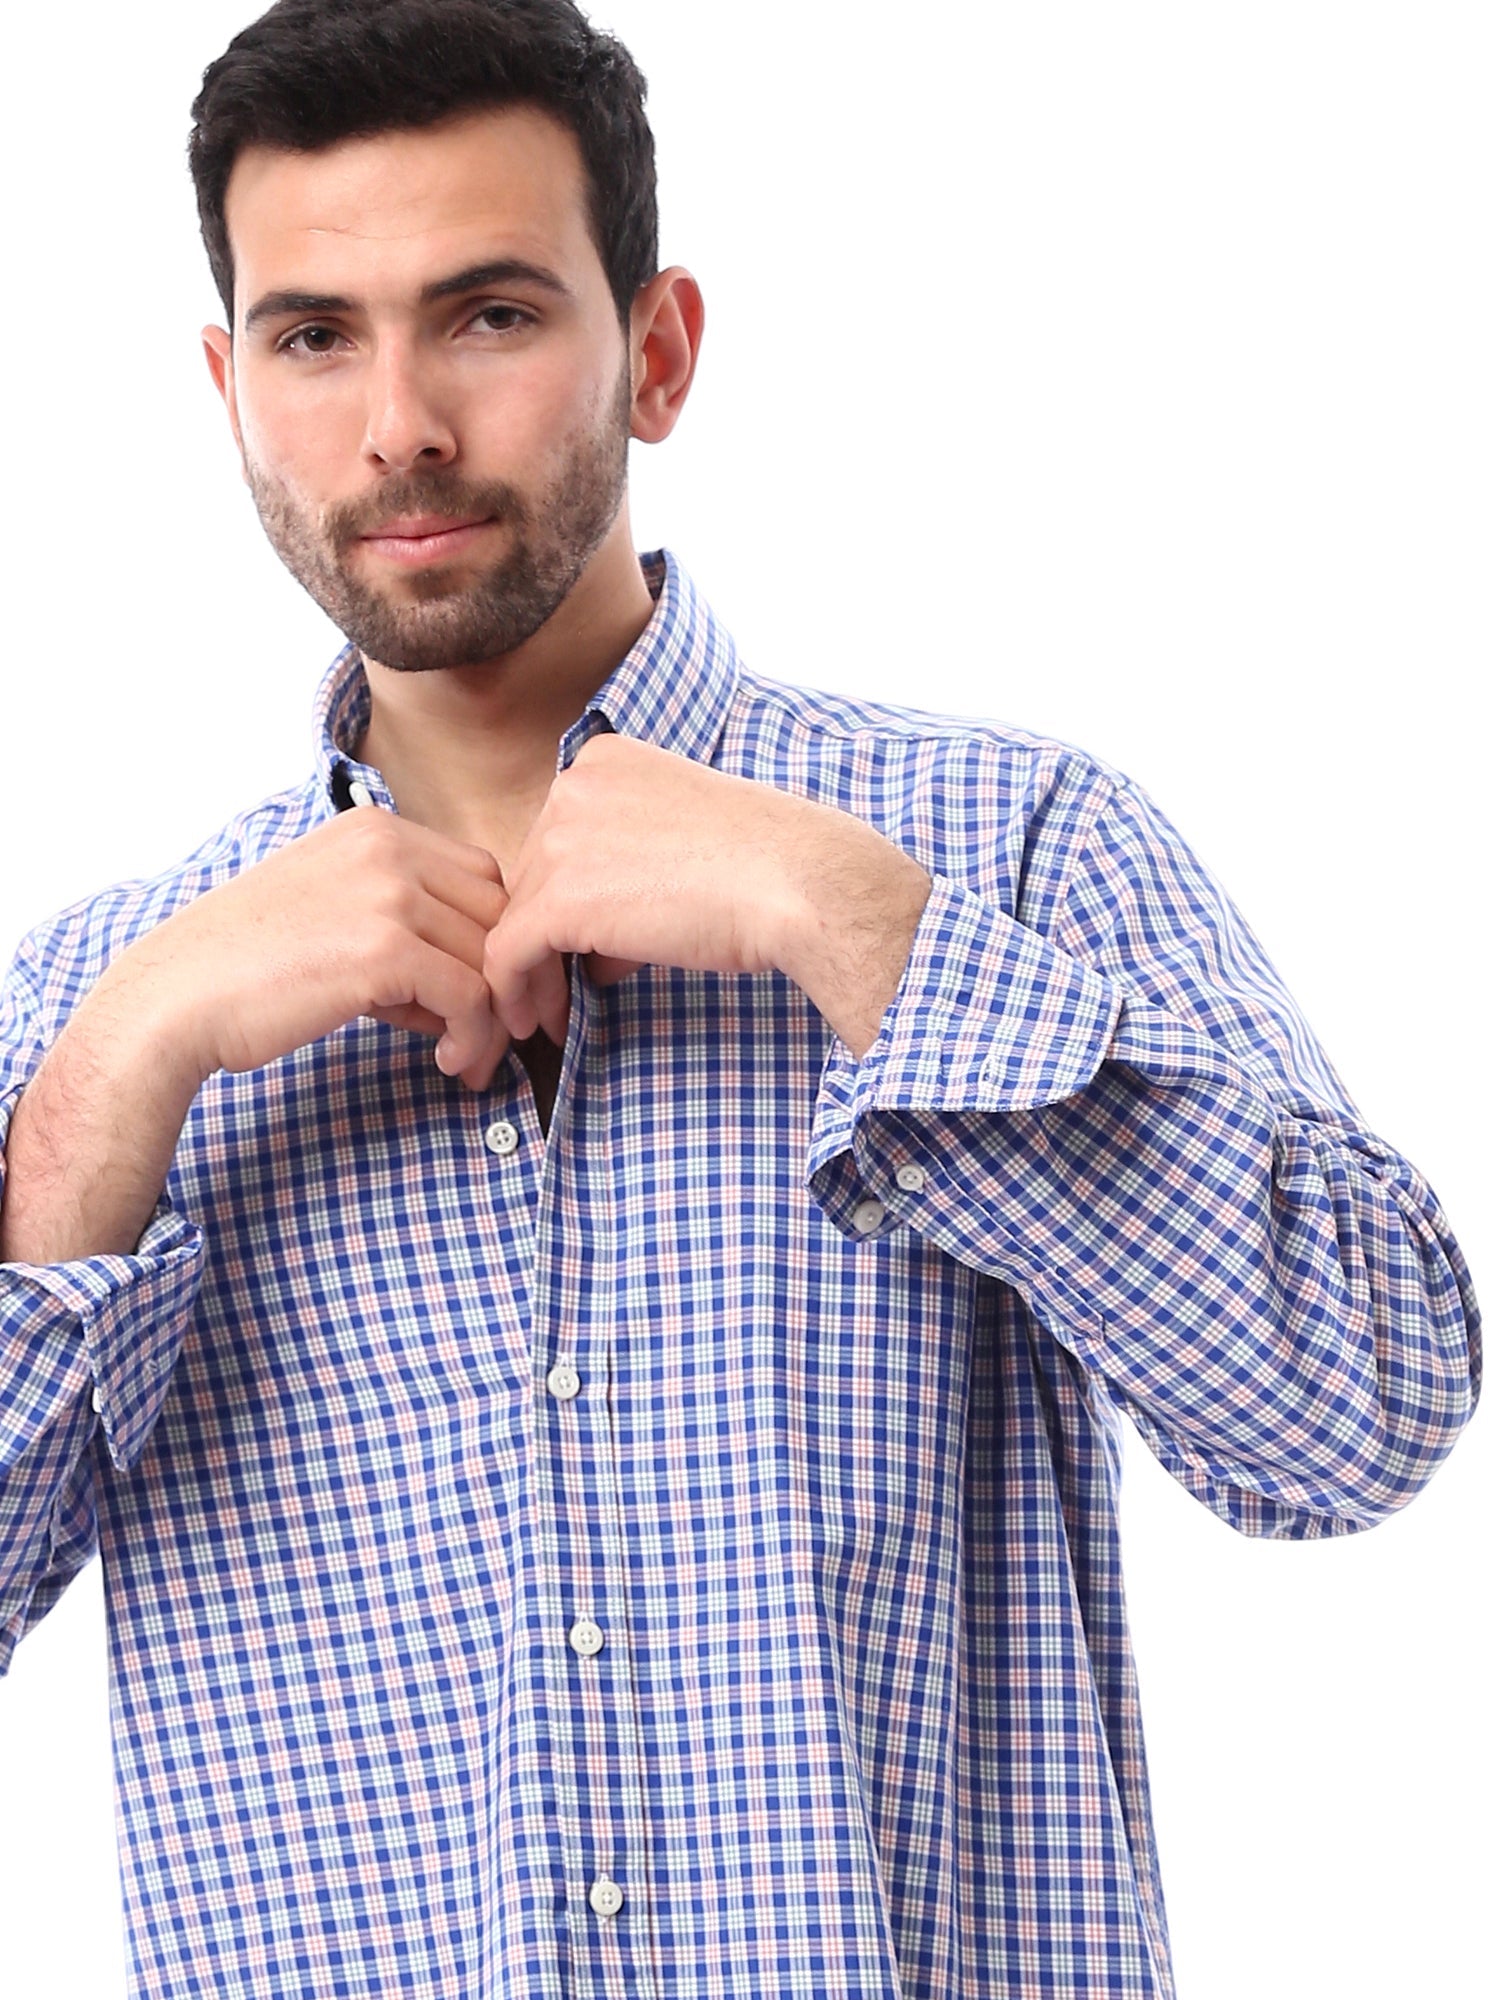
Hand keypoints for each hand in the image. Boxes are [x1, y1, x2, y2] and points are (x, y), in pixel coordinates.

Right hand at [98, 807, 513, 1092]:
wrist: (176, 998)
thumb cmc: (244, 967)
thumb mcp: (333, 917)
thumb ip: (403, 932)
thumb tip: (468, 990)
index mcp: (375, 828)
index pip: (480, 876)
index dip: (494, 937)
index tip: (488, 990)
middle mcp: (387, 847)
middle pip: (496, 913)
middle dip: (505, 977)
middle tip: (498, 1032)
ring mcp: (388, 894)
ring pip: (489, 958)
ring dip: (490, 1019)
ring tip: (469, 1058)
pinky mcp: (385, 950)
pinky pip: (469, 997)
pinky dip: (473, 1037)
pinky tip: (450, 1062)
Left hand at [478, 735, 932, 1062]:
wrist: (799, 884)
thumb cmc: (770, 868)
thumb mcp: (687, 844)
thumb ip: (631, 873)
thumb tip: (599, 950)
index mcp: (605, 760)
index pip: (560, 837)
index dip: (568, 896)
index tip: (579, 946)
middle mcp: (572, 786)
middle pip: (533, 876)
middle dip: (546, 937)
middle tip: (561, 990)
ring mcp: (560, 839)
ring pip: (516, 917)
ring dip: (533, 973)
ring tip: (550, 1017)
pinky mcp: (559, 900)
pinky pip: (509, 955)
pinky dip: (517, 994)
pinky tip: (541, 1024)